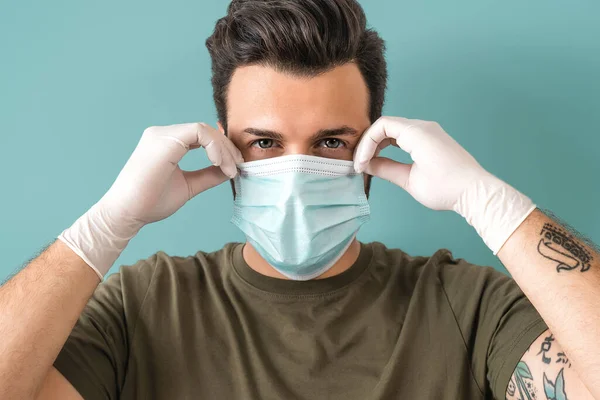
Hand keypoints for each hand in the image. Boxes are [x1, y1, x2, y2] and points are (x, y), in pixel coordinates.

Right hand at [59, 123, 242, 277]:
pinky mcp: (164, 140)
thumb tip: (230, 170)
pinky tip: (219, 164)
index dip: (222, 149)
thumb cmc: (150, 202)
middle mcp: (162, 134)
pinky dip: (214, 147)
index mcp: (166, 142)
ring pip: (204, 130)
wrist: (127, 214)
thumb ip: (208, 175)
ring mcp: (161, 135)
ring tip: (230, 170)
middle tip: (238, 167)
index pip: (201, 136)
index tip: (234, 168)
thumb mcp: (188, 185)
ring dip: (223, 149)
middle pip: (205, 130)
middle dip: (227, 148)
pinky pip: (198, 133)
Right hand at [354, 116, 535, 253]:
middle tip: (360, 164)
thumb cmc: (444, 188)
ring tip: (370, 162)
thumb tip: (366, 166)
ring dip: (380, 143)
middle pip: (387, 125)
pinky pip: (407, 135)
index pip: (381, 126)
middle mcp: (424, 126)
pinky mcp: (434, 139)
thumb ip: (385, 169)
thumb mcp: (410, 180)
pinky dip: (392, 144)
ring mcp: (430, 131)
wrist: (475, 192)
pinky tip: (385, 158)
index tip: (360, 164)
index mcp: (417, 133)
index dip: (366, 143)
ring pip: (396, 129)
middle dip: (370, 143)